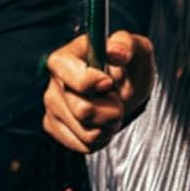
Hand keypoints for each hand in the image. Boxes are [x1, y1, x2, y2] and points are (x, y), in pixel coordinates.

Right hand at [41, 30, 153, 154]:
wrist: (125, 87)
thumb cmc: (128, 64)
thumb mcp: (137, 49)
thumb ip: (127, 45)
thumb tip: (115, 52)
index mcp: (67, 56)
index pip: (72, 78)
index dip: (93, 84)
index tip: (109, 82)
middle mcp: (55, 81)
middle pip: (82, 110)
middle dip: (110, 110)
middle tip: (117, 99)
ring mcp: (52, 105)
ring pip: (85, 132)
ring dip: (108, 126)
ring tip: (113, 110)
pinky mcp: (55, 126)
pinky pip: (83, 146)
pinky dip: (100, 139)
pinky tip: (102, 123)